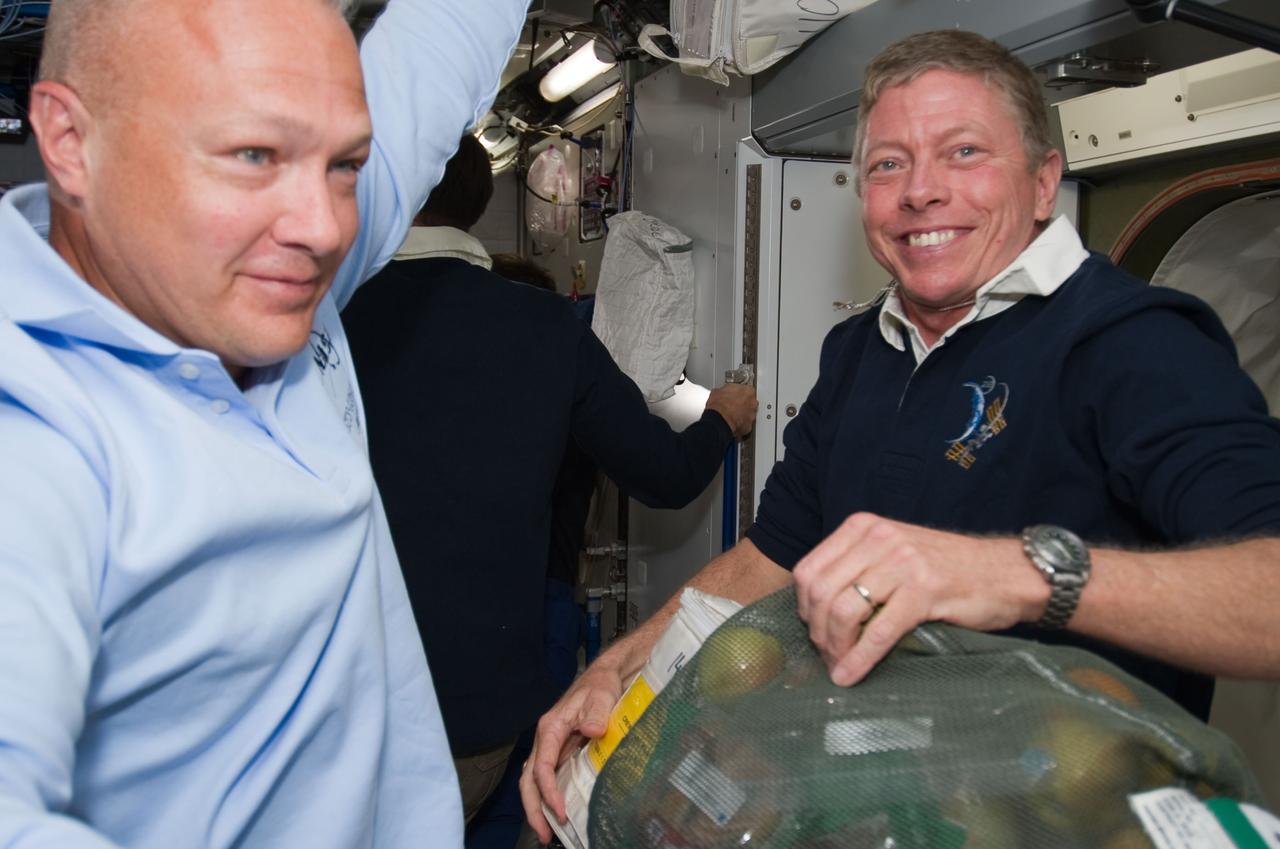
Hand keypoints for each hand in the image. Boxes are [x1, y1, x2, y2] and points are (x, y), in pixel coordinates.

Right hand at [519, 661, 625, 843]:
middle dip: (533, 809)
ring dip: (538, 807)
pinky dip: (548, 797)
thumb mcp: (601, 695)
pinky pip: (549, 778)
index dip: (548, 791)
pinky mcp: (562, 751)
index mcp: (550, 728)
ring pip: (534, 781)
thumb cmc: (601, 685)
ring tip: (548, 832)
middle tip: (545, 835)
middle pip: (529, 779)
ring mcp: (552, 747)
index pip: (541, 766)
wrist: (605, 677)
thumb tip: (591, 730)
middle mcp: (546, 740)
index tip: (560, 811)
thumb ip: (596, 713)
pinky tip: (558, 812)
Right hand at [705, 383, 757, 437]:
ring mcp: (752, 415)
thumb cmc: (719, 405)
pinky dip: (740, 424)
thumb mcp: (718, 391)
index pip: (746, 390)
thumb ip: (726, 391)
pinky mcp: (748, 426)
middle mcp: (753, 402)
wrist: (718, 419)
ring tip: (731, 415)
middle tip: (733, 405)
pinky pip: (745, 424)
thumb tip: (721, 393)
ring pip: (749, 414)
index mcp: (748, 390)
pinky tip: (732, 423)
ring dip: (742, 414)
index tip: (734, 395)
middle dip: (743, 404)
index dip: (739, 393)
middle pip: (750, 402)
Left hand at [792, 513, 1044, 685]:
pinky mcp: (924, 591)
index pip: (810, 568)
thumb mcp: (894, 552)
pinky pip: (878, 631)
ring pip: (844, 611)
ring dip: (835, 647)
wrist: (1008, 573)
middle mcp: (879, 539)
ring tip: (839, 665)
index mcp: (864, 527)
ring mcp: (902, 563)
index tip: (813, 630)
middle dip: (817, 631)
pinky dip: (859, 658)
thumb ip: (858, 567)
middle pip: (820, 591)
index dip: (804, 607)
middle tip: (827, 655)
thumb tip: (817, 608)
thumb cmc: (949, 568)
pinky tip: (851, 675)